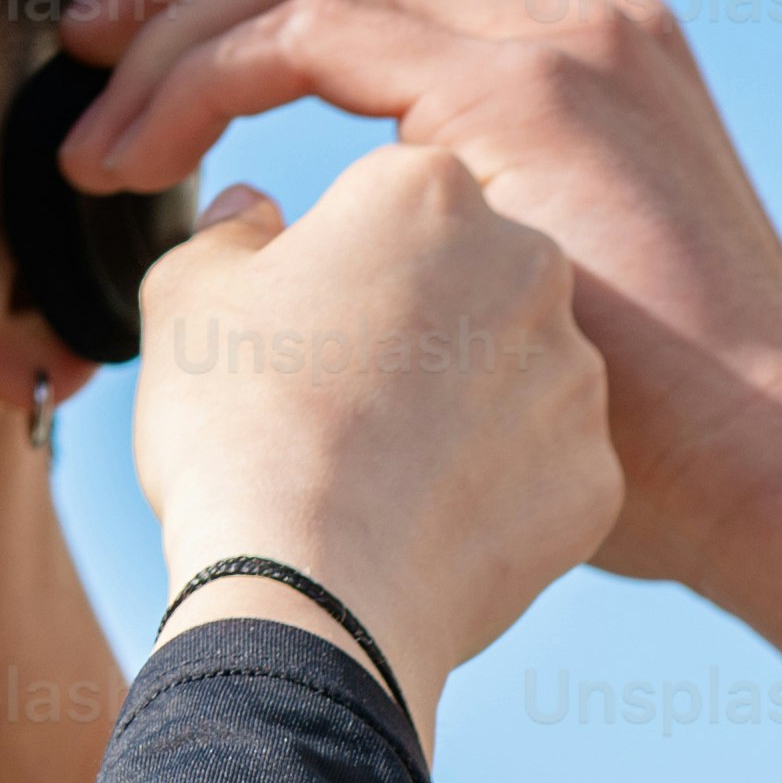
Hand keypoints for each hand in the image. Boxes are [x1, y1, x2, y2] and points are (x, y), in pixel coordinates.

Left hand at [58, 0, 781, 593]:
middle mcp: (581, 8)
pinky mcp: (528, 89)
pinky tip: (145, 161)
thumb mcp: (538, 296)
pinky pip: (307, 28)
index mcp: (592, 40)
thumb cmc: (672, 448)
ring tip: (93, 124)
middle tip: (90, 48)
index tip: (156, 57)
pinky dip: (201, 79)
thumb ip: (446, 234)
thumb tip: (314, 247)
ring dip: (172, 25)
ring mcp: (561, 37)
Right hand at [125, 147, 623, 735]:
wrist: (316, 595)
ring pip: (510, 374)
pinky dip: (494, 492)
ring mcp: (576, 377)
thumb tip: (254, 215)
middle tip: (339, 402)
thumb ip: (227, 233)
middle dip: (410, 325)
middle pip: (462, 279)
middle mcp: (529, 262)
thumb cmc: (240, 428)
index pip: (382, 205)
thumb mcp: (188, 297)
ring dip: (459, 406)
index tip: (294, 329)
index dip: (327, 267)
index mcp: (431, 188)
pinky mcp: (594, 477)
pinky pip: (541, 469)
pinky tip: (433, 523)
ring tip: (385, 470)